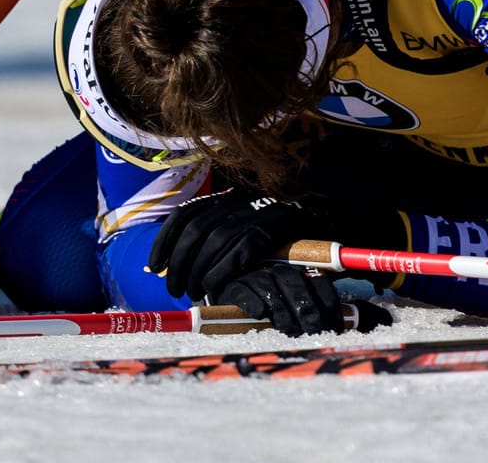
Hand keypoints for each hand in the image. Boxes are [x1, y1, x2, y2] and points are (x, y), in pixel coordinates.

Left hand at [147, 187, 319, 299]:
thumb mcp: (248, 228)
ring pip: (215, 238)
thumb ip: (221, 238)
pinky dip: (224, 269)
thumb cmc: (285, 235)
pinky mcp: (276, 225)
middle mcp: (239, 198)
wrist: (331, 216)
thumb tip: (186, 262)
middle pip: (196, 228)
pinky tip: (216, 286)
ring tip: (193, 292)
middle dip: (180, 262)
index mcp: (228, 196)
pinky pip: (241, 248)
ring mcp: (258, 209)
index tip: (156, 266)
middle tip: (175, 288)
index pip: (186, 214)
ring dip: (198, 269)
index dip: (165, 240)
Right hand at [217, 264, 346, 334]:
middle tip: (314, 333)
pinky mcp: (233, 287)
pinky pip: (245, 292)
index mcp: (298, 272)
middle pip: (295, 285)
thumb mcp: (305, 305)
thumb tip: (382, 319)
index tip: (334, 328)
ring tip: (290, 330)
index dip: (328, 304)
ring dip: (283, 311)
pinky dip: (254, 302)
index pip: (318, 281)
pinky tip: (261, 315)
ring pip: (271, 288)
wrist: (235, 297)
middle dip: (308, 311)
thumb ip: (334, 311)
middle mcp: (277, 269)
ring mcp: (254, 277)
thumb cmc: (276, 307)